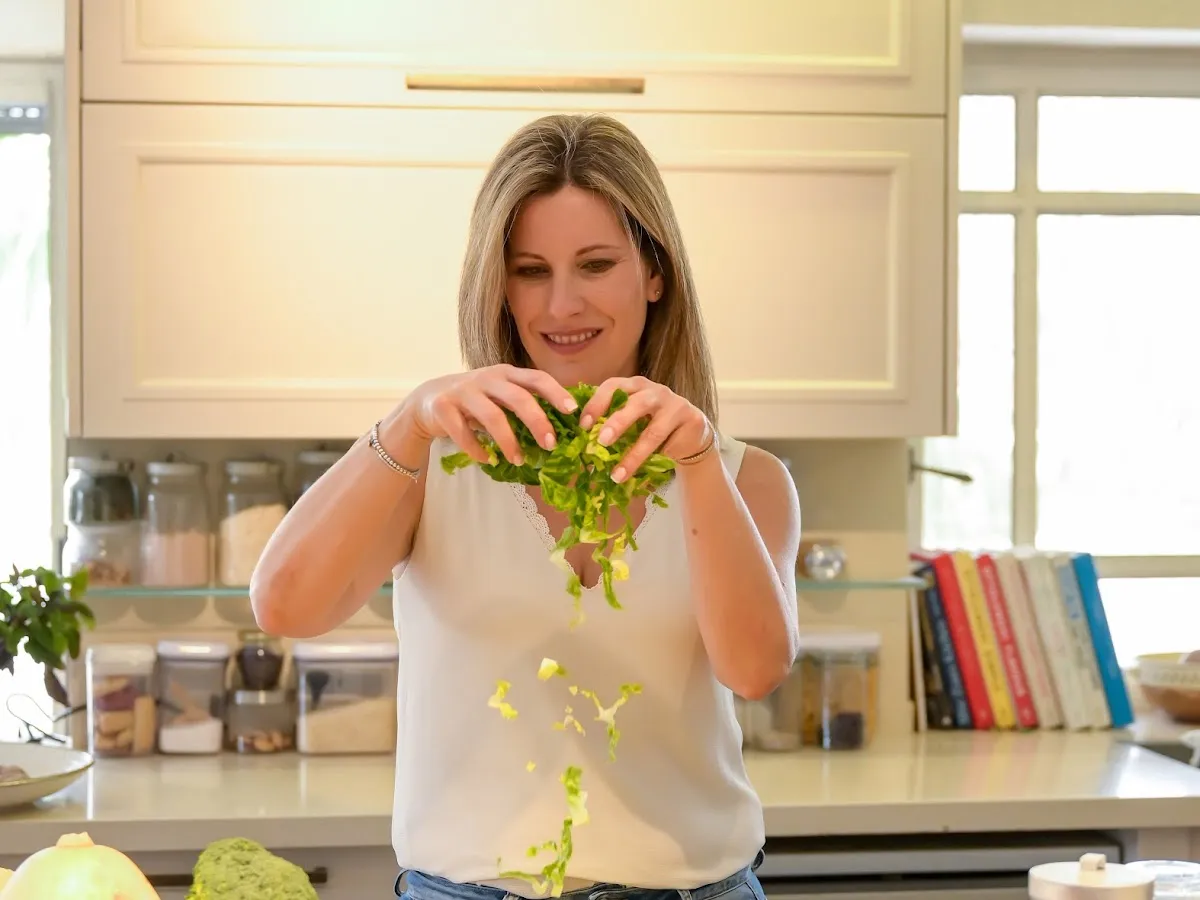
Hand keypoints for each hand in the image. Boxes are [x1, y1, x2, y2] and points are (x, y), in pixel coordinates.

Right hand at [400, 365, 578, 465]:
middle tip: (550, 444)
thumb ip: (523, 404)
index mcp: (506, 374)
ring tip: (518, 460)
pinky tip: (487, 460)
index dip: (556, 392)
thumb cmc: (474, 401)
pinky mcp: (443, 407)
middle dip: (537, 422)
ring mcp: (464, 391)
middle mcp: (487, 378)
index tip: (573, 411)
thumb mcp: (500, 396)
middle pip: (518, 397)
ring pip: (492, 416)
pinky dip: (477, 449)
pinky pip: (463, 432)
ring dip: (508, 441)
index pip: (536, 378)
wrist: (427, 401)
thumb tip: (561, 427)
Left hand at [579, 376, 712, 481]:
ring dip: (634, 456)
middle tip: (601, 441)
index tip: (583, 426)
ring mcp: (676, 405)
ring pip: (653, 432)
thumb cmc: (652, 425)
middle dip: (617, 422)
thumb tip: (579, 443)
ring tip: (617, 475)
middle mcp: (655, 391)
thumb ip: (610, 423)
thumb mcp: (631, 419)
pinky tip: (644, 475)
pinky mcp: (692, 420)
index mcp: (635, 386)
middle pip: (636, 404)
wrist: (691, 433)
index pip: (613, 386)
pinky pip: (670, 446)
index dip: (597, 404)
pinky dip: (655, 462)